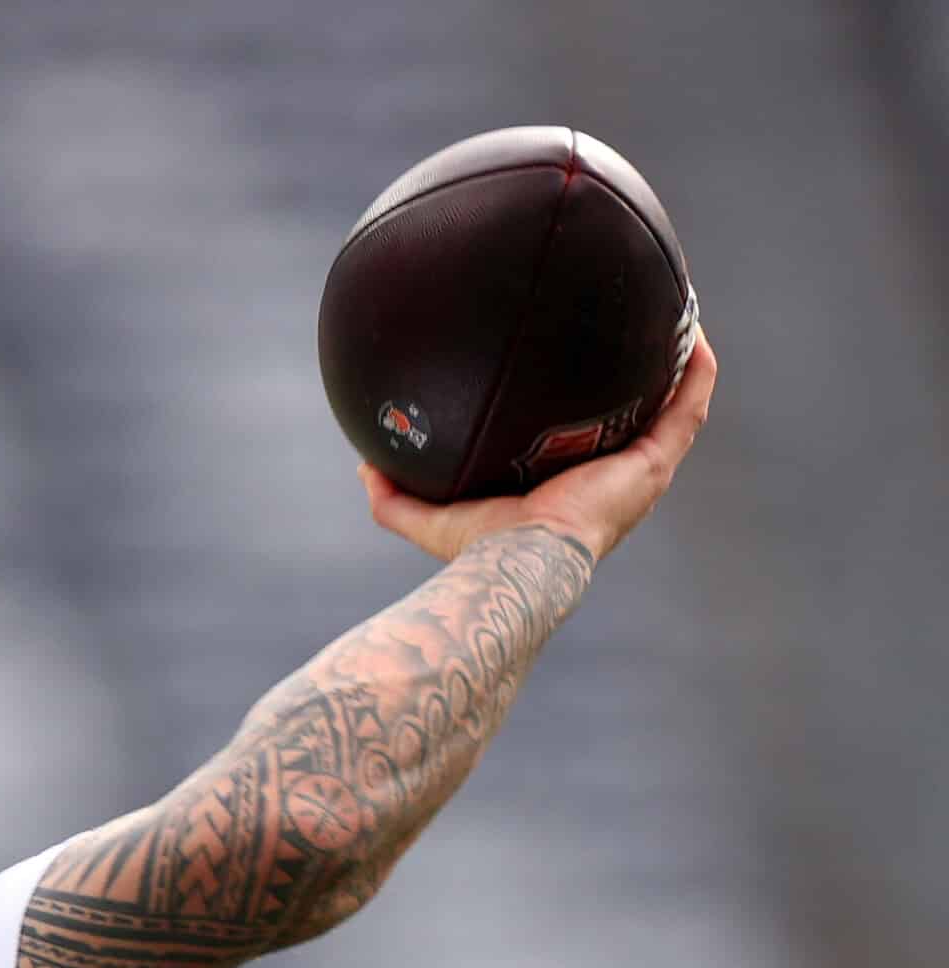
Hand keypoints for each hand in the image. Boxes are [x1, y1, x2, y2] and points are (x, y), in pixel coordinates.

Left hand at [360, 326, 717, 563]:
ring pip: (676, 405)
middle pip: (639, 416)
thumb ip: (393, 494)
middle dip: (642, 375)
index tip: (583, 366)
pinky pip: (689, 404)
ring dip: (680, 361)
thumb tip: (365, 463)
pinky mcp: (657, 462)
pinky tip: (690, 326)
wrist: (521, 564)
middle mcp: (614, 478)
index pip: (590, 438)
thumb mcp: (429, 516)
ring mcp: (642, 470)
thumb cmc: (481, 551)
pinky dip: (694, 367)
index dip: (593, 406)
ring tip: (679, 312)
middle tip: (635, 326)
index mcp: (573, 488)